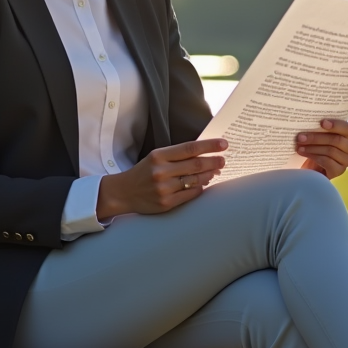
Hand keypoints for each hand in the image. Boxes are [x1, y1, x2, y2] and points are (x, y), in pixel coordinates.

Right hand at [97, 138, 226, 218]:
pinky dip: (199, 188)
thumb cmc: (143, 172)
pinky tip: (203, 184)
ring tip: (215, 172)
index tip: (223, 144)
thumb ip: (177, 155)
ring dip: (209, 176)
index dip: (209, 146)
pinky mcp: (166, 203)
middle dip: (214, 162)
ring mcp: (164, 188)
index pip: (190, 148)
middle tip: (223, 160)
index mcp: (159, 156)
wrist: (123, 193)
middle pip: (196, 165)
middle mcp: (161, 171)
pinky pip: (190, 194)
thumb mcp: (156, 157)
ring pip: (195, 180)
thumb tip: (204, 154)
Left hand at [296, 119, 347, 179]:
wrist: (312, 166)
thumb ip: (320, 127)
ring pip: (331, 151)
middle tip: (300, 137)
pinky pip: (328, 162)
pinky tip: (304, 154)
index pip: (346, 127)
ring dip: (312, 148)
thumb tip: (310, 120)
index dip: (335, 125)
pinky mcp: (339, 171)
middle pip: (337, 140)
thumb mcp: (320, 134)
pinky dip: (314, 157)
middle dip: (317, 138)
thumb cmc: (317, 145)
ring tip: (299, 146)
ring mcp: (347, 160)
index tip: (321, 122)